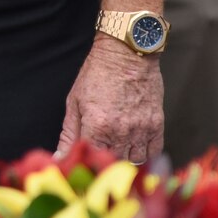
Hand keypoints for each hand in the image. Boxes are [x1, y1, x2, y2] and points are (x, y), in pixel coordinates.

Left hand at [57, 32, 164, 162]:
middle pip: (114, 162)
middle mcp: (122, 130)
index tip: (83, 160)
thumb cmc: (96, 75)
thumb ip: (68, 133)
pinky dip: (143, 154)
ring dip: (124, 159)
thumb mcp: (74, 102)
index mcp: (98, 125)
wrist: (126, 55)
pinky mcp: (157, 124)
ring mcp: (142, 129)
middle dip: (104, 161)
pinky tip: (133, 146)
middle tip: (99, 154)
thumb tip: (60, 157)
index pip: (92, 158)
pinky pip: (153, 151)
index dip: (86, 162)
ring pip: (135, 161)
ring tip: (115, 149)